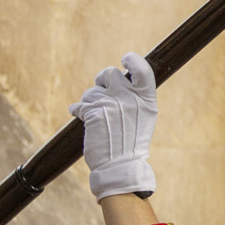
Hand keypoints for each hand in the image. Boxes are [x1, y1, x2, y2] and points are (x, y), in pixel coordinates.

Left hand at [76, 53, 157, 200]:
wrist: (120, 166)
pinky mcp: (95, 113)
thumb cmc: (131, 143)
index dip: (133, 60)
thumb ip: (136, 97)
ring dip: (89, 102)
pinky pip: (80, 104)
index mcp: (146, 99)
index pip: (143, 70)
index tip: (125, 58)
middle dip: (101, 80)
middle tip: (101, 90)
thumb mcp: (144, 118)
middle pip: (110, 73)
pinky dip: (78, 110)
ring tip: (96, 118)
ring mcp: (112, 105)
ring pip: (91, 91)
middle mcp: (130, 99)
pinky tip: (80, 116)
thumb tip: (121, 77)